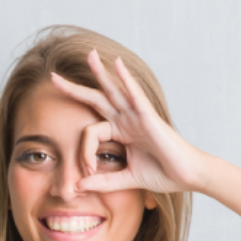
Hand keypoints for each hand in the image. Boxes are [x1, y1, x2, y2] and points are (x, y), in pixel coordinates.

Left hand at [50, 50, 207, 196]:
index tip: (86, 172)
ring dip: (100, 72)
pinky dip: (125, 79)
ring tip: (88, 54)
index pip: (91, 132)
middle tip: (53, 77)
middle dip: (74, 89)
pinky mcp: (149, 117)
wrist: (187, 176)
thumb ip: (104, 181)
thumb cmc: (163, 174)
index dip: (83, 152)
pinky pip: (135, 94)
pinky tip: (116, 64)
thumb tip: (79, 185)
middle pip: (96, 99)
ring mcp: (137, 116)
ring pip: (113, 90)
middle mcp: (127, 120)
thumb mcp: (127, 179)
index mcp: (121, 132)